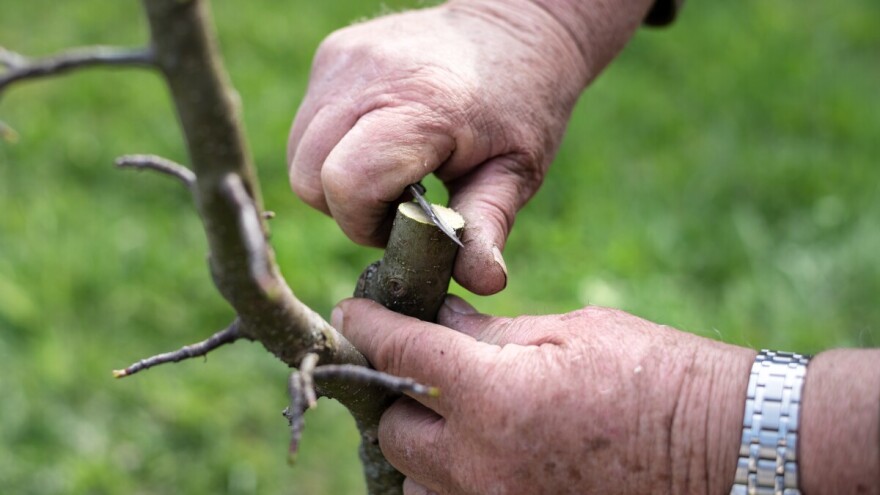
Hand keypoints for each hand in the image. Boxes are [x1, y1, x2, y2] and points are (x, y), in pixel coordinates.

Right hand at [288, 1, 597, 294]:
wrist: (514, 24)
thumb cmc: (522, 102)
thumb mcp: (518, 170)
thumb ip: (488, 226)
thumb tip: (482, 282)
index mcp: (422, 107)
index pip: (347, 183)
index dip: (365, 222)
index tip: (401, 224)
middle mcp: (370, 76)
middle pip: (308, 175)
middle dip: (345, 207)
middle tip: (394, 203)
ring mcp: (344, 59)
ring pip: (299, 151)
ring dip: (334, 178)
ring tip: (388, 172)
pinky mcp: (333, 52)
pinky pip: (308, 121)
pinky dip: (332, 146)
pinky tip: (378, 141)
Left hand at [332, 296, 754, 493]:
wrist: (730, 446)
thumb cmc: (658, 374)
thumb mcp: (571, 332)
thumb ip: (492, 332)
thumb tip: (438, 320)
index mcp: (495, 395)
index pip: (399, 352)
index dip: (368, 326)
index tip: (354, 313)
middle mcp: (483, 464)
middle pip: (394, 429)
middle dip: (395, 390)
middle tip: (416, 363)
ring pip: (416, 482)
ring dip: (420, 445)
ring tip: (447, 414)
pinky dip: (449, 482)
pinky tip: (475, 453)